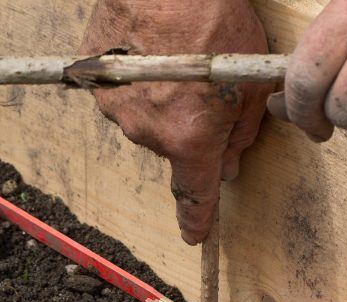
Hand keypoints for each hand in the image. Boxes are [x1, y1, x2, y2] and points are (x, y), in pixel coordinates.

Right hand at [80, 0, 272, 243]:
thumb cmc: (215, 21)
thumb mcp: (251, 81)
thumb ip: (241, 133)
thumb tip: (228, 164)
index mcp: (190, 138)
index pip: (194, 193)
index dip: (195, 219)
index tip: (194, 235)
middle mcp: (148, 131)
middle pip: (173, 143)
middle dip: (189, 124)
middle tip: (204, 85)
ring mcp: (116, 105)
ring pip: (146, 117)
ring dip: (160, 99)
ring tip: (175, 58)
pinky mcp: (95, 78)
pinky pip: (121, 91)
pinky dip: (136, 78)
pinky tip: (149, 50)